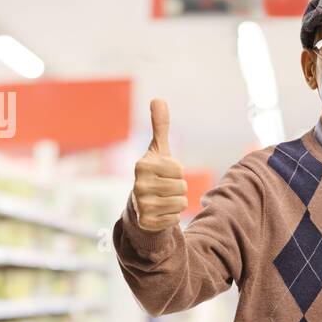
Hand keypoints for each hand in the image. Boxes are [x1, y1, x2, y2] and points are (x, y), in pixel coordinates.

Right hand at [133, 98, 187, 231]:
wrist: (140, 204)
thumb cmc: (154, 173)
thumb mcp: (158, 150)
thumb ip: (160, 126)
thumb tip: (158, 99)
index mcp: (142, 165)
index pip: (178, 169)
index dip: (176, 172)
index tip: (164, 173)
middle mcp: (139, 184)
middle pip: (182, 187)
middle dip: (178, 188)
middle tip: (164, 188)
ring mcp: (142, 204)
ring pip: (181, 203)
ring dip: (176, 202)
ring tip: (163, 199)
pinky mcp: (147, 221)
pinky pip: (175, 218)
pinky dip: (172, 216)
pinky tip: (160, 212)